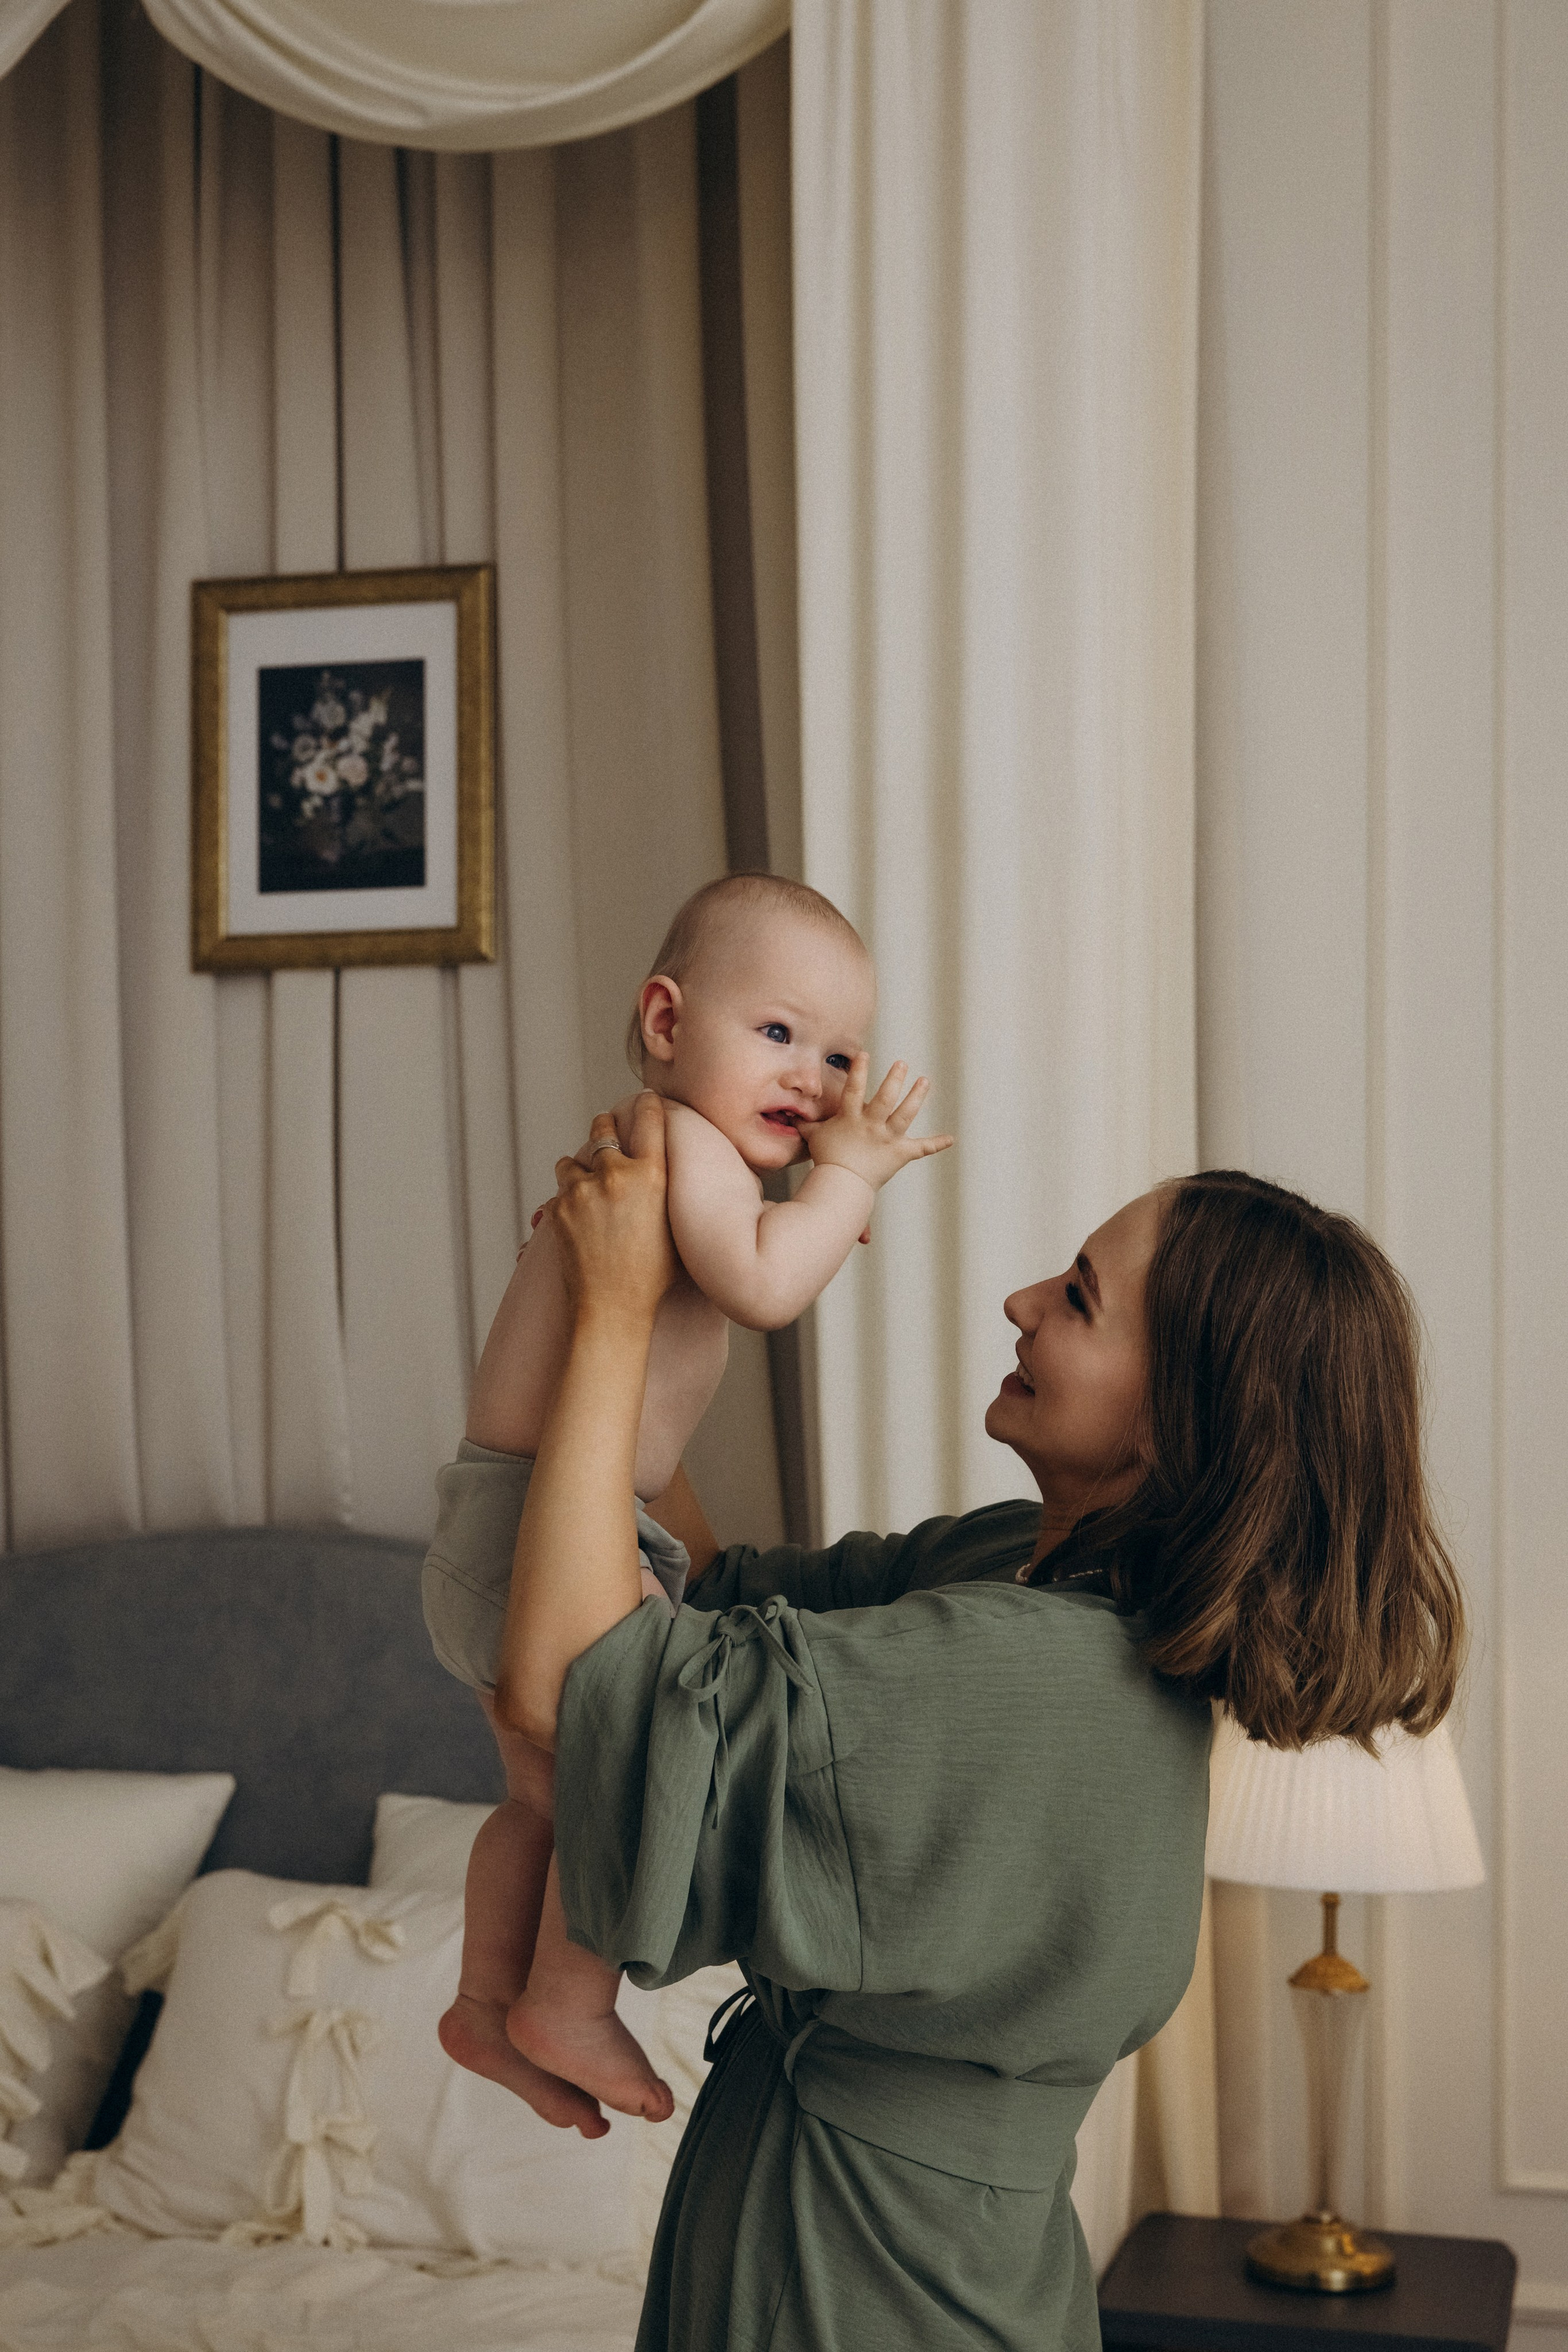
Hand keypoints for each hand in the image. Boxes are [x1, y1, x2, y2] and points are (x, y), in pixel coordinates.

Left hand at [537, 1094, 677, 1331]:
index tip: (644, 1099)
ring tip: (588, 1184)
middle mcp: (616, 1174)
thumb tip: (667, 1169)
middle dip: (605, 1128)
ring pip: (572, 1159)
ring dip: (579, 1166)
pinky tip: (580, 1214)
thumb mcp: (676, 1224)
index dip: (646, 1104)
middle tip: (608, 1132)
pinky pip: (560, 1190)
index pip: (650, 1119)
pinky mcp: (558, 1207)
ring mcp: (583, 1190)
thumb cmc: (654, 1274)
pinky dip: (568, 1197)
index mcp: (652, 1175)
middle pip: (603, 1127)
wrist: (613, 1307)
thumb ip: (668, 1189)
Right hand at [806, 1056, 953, 1191]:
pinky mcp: (900, 1154)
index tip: (864, 1054)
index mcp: (851, 1118)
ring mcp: (887, 1139)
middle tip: (902, 1063)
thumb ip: (808, 1124)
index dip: (859, 1072)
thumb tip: (791, 1115)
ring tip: (925, 1080)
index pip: (854, 1090)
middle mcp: (871, 1126)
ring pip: (905, 1115)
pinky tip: (951, 1138)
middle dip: (894, 1079)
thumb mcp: (815, 1137)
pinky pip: (921, 1148)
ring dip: (916, 1097)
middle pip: (885, 1099)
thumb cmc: (828, 1159)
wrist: (842, 1186)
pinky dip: (936, 1144)